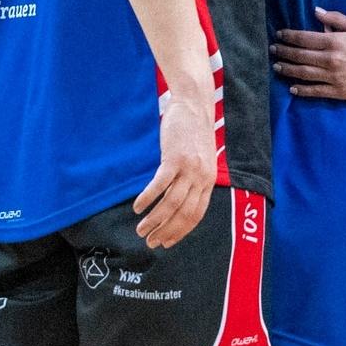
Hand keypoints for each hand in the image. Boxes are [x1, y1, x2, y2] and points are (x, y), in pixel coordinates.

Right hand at [133, 88, 219, 247]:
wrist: (194, 104)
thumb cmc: (192, 131)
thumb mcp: (200, 158)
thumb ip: (193, 178)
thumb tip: (180, 197)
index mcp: (208, 181)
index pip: (195, 216)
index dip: (180, 232)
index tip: (166, 242)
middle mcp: (201, 178)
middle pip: (183, 214)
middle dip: (166, 232)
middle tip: (150, 242)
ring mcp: (189, 169)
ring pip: (171, 204)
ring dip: (154, 220)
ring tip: (141, 230)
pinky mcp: (174, 158)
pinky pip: (160, 185)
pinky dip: (148, 198)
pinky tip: (137, 207)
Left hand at [271, 8, 345, 101]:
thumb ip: (336, 19)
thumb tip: (316, 12)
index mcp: (335, 41)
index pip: (304, 38)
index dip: (289, 36)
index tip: (279, 35)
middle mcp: (331, 59)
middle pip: (300, 56)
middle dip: (284, 52)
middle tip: (273, 50)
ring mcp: (334, 77)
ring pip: (304, 74)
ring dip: (288, 70)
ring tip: (277, 67)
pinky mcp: (339, 91)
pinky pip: (316, 91)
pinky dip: (302, 90)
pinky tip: (292, 88)